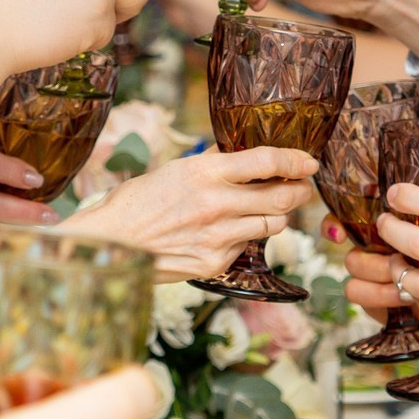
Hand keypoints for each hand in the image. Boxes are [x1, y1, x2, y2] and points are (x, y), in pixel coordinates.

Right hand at [63, 149, 316, 281]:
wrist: (110, 244)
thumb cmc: (138, 202)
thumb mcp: (176, 170)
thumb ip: (214, 164)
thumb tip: (244, 155)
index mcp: (206, 172)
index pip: (268, 161)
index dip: (296, 160)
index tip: (307, 162)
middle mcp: (217, 203)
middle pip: (282, 197)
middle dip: (300, 191)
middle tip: (302, 187)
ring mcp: (218, 236)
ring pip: (273, 224)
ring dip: (278, 215)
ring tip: (268, 209)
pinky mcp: (215, 262)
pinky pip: (248, 246)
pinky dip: (248, 236)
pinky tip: (231, 231)